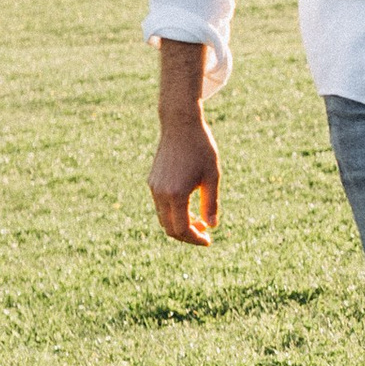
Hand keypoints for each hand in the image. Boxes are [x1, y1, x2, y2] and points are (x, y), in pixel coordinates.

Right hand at [150, 112, 220, 243]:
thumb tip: (212, 226)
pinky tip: (189, 206)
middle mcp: (160, 193)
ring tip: (199, 219)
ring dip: (180, 224)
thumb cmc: (201, 148)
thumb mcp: (212, 176)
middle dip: (187, 235)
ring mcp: (154, 187)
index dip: (195, 239)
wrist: (180, 125)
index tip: (208, 240)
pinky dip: (173, 213)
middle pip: (169, 228)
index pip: (182, 229)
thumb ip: (211, 203)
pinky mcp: (152, 181)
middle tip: (205, 232)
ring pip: (163, 218)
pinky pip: (160, 206)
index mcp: (176, 194)